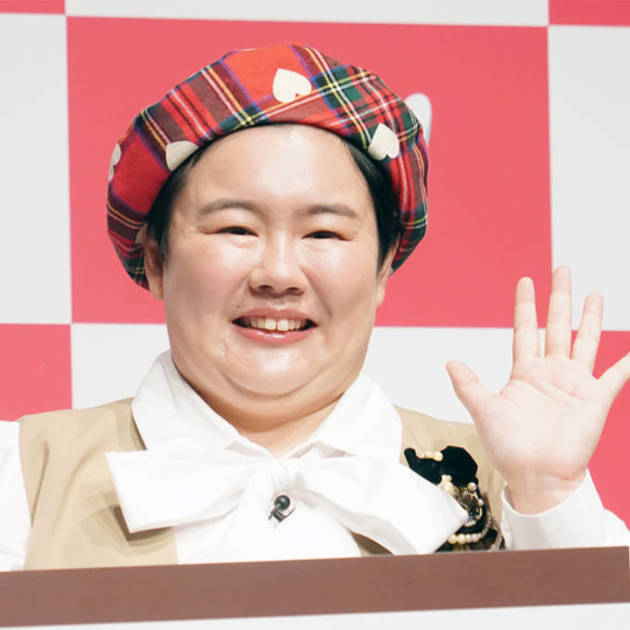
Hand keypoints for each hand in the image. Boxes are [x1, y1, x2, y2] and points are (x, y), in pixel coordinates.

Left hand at [446, 266, 629, 513]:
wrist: (536, 476)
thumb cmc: (508, 446)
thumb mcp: (484, 410)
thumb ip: (469, 385)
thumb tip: (449, 362)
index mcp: (525, 372)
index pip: (525, 330)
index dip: (526, 306)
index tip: (525, 281)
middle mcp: (551, 372)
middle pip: (556, 325)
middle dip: (559, 298)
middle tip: (562, 269)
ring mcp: (575, 383)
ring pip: (584, 341)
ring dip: (590, 318)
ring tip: (593, 293)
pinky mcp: (595, 399)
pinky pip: (616, 376)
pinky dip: (627, 363)